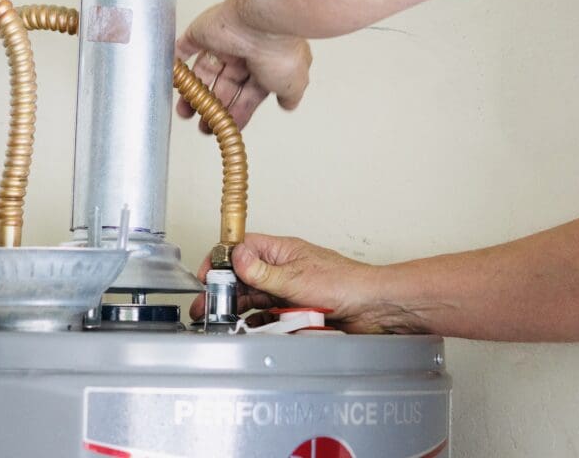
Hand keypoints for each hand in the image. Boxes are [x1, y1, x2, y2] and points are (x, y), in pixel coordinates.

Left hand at [175, 0, 311, 129]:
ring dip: (194, 94)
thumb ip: (289, 95)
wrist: (262, 22)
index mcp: (266, 66)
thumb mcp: (294, 84)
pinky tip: (174, 78)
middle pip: (224, 86)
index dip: (237, 114)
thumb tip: (288, 103)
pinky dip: (177, 64)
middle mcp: (245, 55)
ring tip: (186, 112)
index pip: (248, 96)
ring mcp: (223, 43)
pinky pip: (184, 49)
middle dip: (214, 108)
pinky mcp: (202, 33)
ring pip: (204, 72)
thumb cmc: (280, 50)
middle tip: (204, 125)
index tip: (227, 128)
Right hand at [190, 234, 392, 332]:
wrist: (372, 308)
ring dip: (239, 308)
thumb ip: (262, 271)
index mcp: (282, 251)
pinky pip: (268, 315)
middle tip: (206, 307)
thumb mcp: (296, 278)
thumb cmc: (345, 283)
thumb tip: (236, 257)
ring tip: (223, 320)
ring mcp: (288, 289)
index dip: (222, 261)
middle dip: (224, 290)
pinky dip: (257, 322)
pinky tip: (248, 329)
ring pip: (254, 297)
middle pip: (244, 276)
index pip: (243, 248)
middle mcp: (283, 268)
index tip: (206, 277)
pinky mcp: (295, 309)